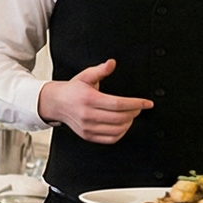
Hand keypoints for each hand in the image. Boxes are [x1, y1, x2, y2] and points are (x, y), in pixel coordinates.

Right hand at [36, 59, 151, 143]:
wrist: (56, 103)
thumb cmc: (72, 90)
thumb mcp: (85, 76)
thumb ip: (100, 70)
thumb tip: (111, 63)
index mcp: (89, 99)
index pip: (118, 104)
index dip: (136, 104)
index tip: (146, 103)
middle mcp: (87, 115)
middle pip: (119, 118)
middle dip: (134, 112)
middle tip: (138, 107)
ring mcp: (87, 127)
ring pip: (116, 130)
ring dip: (129, 123)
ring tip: (131, 115)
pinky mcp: (87, 135)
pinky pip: (110, 139)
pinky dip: (121, 133)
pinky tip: (123, 125)